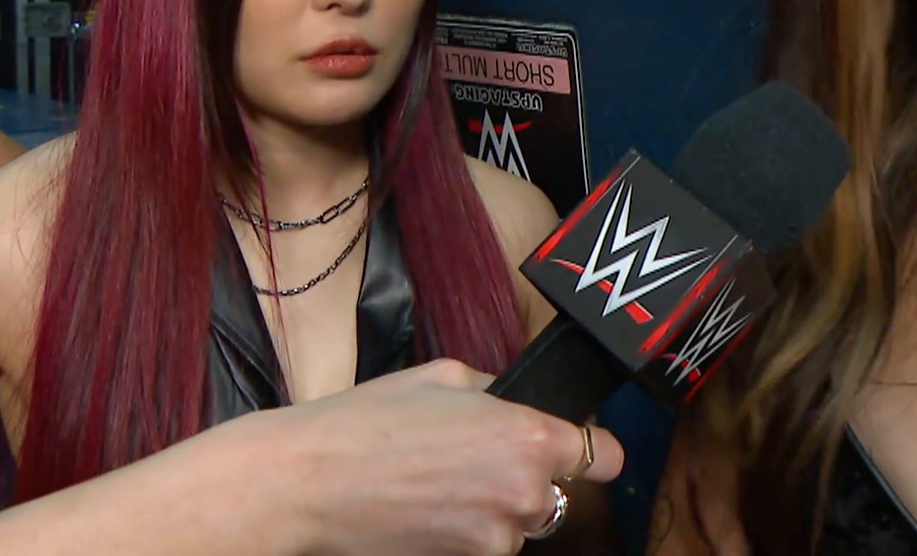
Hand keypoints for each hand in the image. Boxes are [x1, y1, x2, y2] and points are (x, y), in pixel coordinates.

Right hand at [261, 359, 624, 555]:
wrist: (310, 482)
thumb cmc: (369, 422)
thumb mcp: (445, 376)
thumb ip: (497, 391)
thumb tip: (515, 401)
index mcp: (529, 437)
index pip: (607, 456)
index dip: (592, 447)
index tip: (574, 443)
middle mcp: (524, 494)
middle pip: (560, 492)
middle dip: (530, 475)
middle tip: (478, 456)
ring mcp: (497, 538)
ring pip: (520, 521)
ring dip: (497, 505)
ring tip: (441, 481)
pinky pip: (487, 542)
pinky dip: (468, 528)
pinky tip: (428, 506)